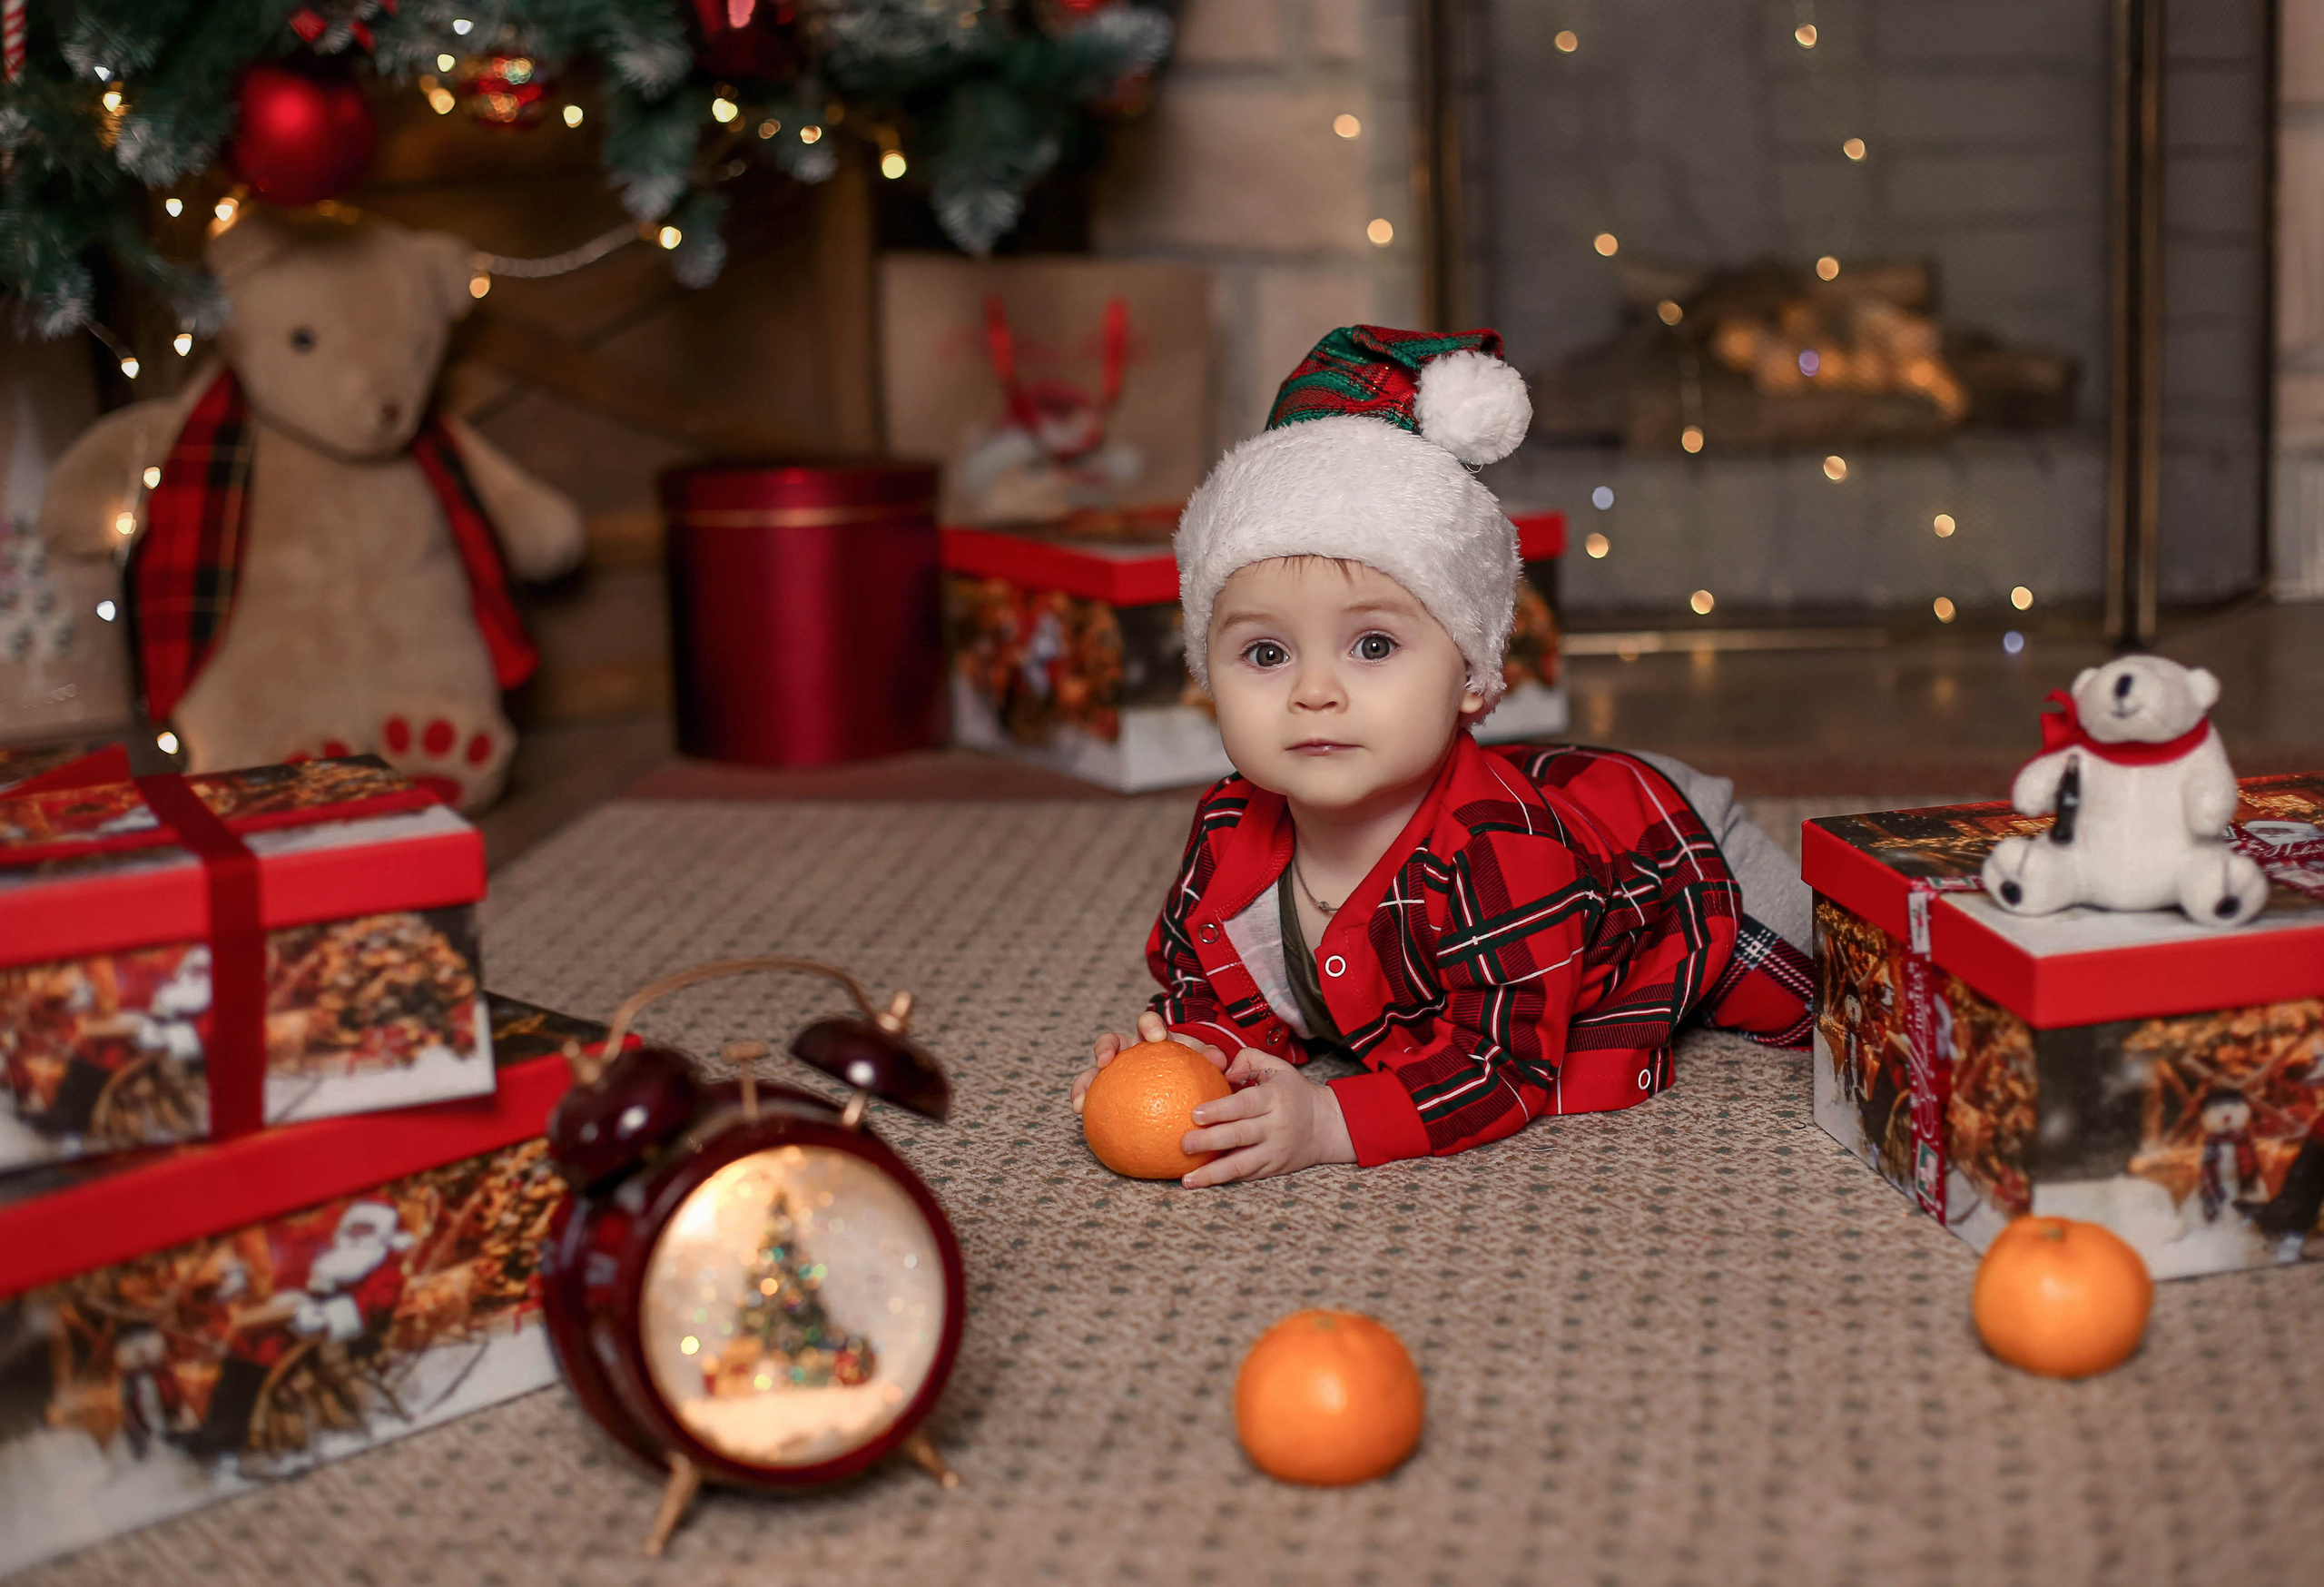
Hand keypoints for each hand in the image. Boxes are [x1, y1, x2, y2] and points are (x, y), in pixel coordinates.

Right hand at [1070, 1010, 1226, 1113]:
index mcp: (1153, 1040)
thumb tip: (1221, 1062)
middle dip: (1106, 1046)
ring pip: (1094, 1071)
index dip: (1150, 1027)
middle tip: (1107, 1060)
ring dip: (1085, 1081)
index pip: (1149, 1025)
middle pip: (1113, 1040)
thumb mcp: (1204, 1066)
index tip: (1156, 1038)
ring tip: (1081, 1100)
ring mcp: (1115, 1071)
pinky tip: (1078, 1114)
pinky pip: (1093, 1098)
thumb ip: (1211, 1062)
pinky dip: (1083, 1102)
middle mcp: (1130, 1051)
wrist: (1183, 1088)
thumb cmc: (1194, 1073)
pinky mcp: (1106, 1093)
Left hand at [1178, 1048, 1354, 1186]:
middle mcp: (1275, 1126)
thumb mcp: (1277, 1067)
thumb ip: (1248, 1060)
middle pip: (1239, 1135)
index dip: (1220, 1110)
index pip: (1244, 1104)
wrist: (1326, 1126)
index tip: (1195, 1114)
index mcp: (1275, 1099)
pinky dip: (1224, 1180)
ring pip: (1242, 1164)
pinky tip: (1203, 1182)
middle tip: (1183, 1143)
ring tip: (1188, 1179)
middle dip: (1209, 1141)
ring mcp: (1275, 1151)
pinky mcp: (1273, 1169)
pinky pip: (1247, 1176)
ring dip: (1213, 1173)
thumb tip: (1220, 1069)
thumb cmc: (1293, 1093)